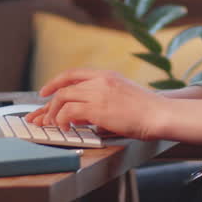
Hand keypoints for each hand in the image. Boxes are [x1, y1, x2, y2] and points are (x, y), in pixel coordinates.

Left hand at [27, 69, 166, 139]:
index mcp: (106, 75)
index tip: (45, 91)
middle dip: (48, 103)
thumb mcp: (123, 96)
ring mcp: (98, 92)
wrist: (159, 114)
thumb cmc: (147, 110)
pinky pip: (68, 112)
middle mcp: (99, 80)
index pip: (73, 74)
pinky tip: (65, 128)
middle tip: (41, 116)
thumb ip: (102, 99)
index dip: (55, 82)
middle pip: (63, 87)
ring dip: (53, 113)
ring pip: (62, 98)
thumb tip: (82, 114)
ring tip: (53, 125)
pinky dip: (62, 120)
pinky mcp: (97, 108)